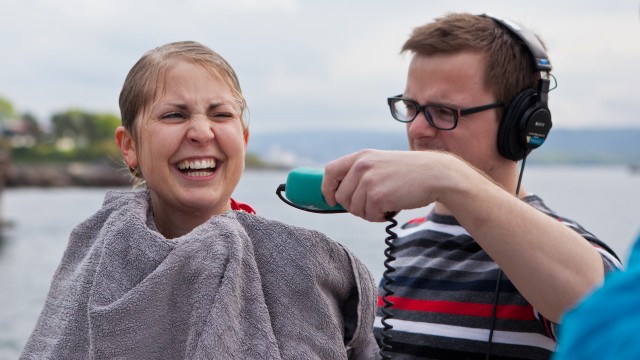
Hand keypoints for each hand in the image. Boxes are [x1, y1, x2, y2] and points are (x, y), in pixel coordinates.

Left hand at [321, 149, 453, 221]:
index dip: (327, 188)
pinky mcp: (378, 196)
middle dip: (355, 206)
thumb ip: (361, 174)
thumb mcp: (382, 164)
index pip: (330, 171)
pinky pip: (369, 215)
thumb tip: (339, 196)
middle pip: (341, 196)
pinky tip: (394, 206)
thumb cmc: (410, 173)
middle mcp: (362, 166)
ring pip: (355, 209)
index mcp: (362, 156)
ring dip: (370, 212)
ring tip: (388, 202)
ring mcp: (369, 181)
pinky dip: (381, 216)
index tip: (331, 199)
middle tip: (374, 204)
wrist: (436, 174)